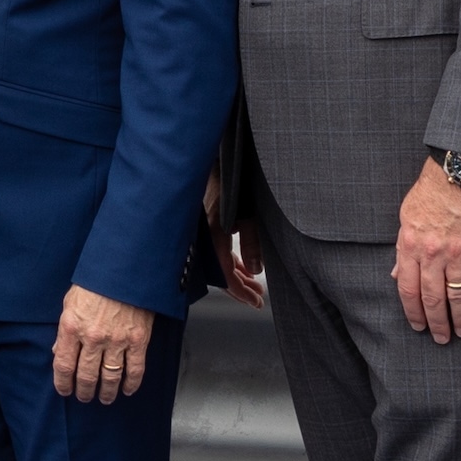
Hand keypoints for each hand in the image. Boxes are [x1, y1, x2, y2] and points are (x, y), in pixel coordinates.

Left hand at [52, 287, 162, 404]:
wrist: (125, 268)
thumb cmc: (96, 281)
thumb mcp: (70, 302)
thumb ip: (64, 330)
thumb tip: (59, 352)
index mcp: (72, 327)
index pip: (63, 365)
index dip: (63, 383)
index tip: (64, 391)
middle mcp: (93, 338)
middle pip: (86, 376)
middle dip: (84, 391)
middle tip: (84, 397)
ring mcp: (117, 340)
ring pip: (110, 377)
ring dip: (107, 392)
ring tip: (105, 398)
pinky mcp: (138, 340)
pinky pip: (135, 369)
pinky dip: (131, 383)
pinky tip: (127, 390)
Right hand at [199, 182, 263, 305]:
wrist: (210, 158)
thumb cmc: (230, 178)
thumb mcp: (249, 212)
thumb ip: (252, 242)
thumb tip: (255, 269)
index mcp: (213, 238)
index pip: (225, 276)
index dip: (241, 292)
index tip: (256, 302)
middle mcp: (204, 238)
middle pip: (220, 272)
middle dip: (240, 287)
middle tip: (257, 297)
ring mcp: (203, 231)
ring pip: (218, 261)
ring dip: (237, 273)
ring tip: (253, 283)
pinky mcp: (205, 223)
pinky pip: (216, 249)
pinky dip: (230, 259)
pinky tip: (241, 264)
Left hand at [389, 163, 460, 344]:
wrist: (460, 166)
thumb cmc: (431, 188)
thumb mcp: (407, 216)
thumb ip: (402, 248)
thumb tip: (397, 275)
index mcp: (409, 245)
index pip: (408, 289)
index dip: (413, 312)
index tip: (418, 326)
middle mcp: (432, 252)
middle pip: (432, 298)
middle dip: (437, 323)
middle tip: (442, 339)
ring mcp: (458, 251)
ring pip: (457, 293)